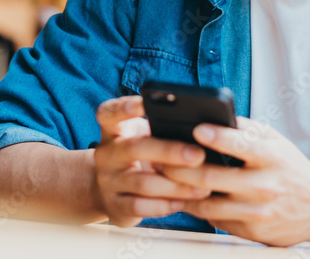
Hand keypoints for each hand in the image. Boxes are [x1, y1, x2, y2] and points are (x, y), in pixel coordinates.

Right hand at [92, 96, 211, 226]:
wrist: (108, 190)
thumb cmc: (139, 156)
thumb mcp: (143, 138)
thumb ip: (161, 130)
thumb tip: (203, 129)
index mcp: (113, 130)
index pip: (110, 113)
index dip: (125, 107)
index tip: (145, 102)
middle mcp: (106, 154)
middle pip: (135, 148)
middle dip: (170, 151)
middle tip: (198, 155)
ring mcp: (107, 181)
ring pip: (143, 183)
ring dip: (176, 185)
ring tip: (203, 186)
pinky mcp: (114, 206)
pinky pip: (140, 207)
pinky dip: (165, 205)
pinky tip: (183, 202)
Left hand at [160, 117, 309, 245]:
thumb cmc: (290, 168)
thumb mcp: (276, 141)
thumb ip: (245, 130)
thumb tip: (211, 116)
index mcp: (272, 157)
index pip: (242, 145)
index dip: (217, 136)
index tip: (196, 128)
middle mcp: (265, 185)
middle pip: (211, 178)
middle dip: (179, 167)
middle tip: (159, 157)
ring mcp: (257, 212)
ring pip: (206, 203)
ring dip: (180, 191)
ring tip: (162, 178)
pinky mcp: (251, 231)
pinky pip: (214, 220)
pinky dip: (196, 207)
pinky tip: (183, 197)